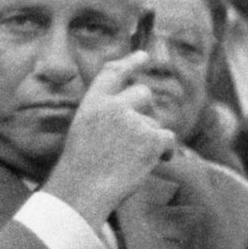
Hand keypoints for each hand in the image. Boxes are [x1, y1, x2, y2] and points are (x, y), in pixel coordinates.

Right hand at [40, 51, 176, 227]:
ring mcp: (133, 121)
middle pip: (143, 93)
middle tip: (137, 133)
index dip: (130, 62)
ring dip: (149, 138)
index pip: (113, 73)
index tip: (143, 56)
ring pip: (155, 121)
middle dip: (145, 110)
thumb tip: (139, 106)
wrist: (82, 193)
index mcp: (92, 103)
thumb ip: (105, 115)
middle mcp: (113, 106)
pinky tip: (152, 164)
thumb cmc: (79, 171)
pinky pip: (168, 138)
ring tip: (128, 161)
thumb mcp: (83, 133)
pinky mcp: (152, 138)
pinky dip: (164, 152)